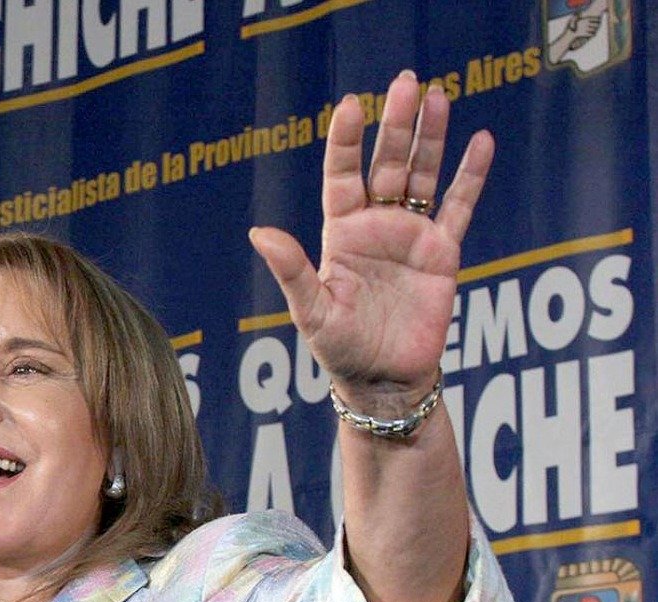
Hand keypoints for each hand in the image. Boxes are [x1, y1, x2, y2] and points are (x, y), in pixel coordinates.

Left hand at [250, 71, 493, 410]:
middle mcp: (375, 226)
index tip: (352, 104)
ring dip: (430, 138)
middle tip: (406, 81)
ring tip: (438, 95)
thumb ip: (292, 270)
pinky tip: (481, 142)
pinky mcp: (443, 254)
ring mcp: (410, 236)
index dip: (347, 141)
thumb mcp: (312, 310)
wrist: (385, 381)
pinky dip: (471, 177)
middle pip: (386, 164)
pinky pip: (459, 207)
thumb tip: (259, 234)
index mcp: (340, 234)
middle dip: (396, 124)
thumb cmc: (341, 349)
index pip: (342, 175)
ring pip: (422, 175)